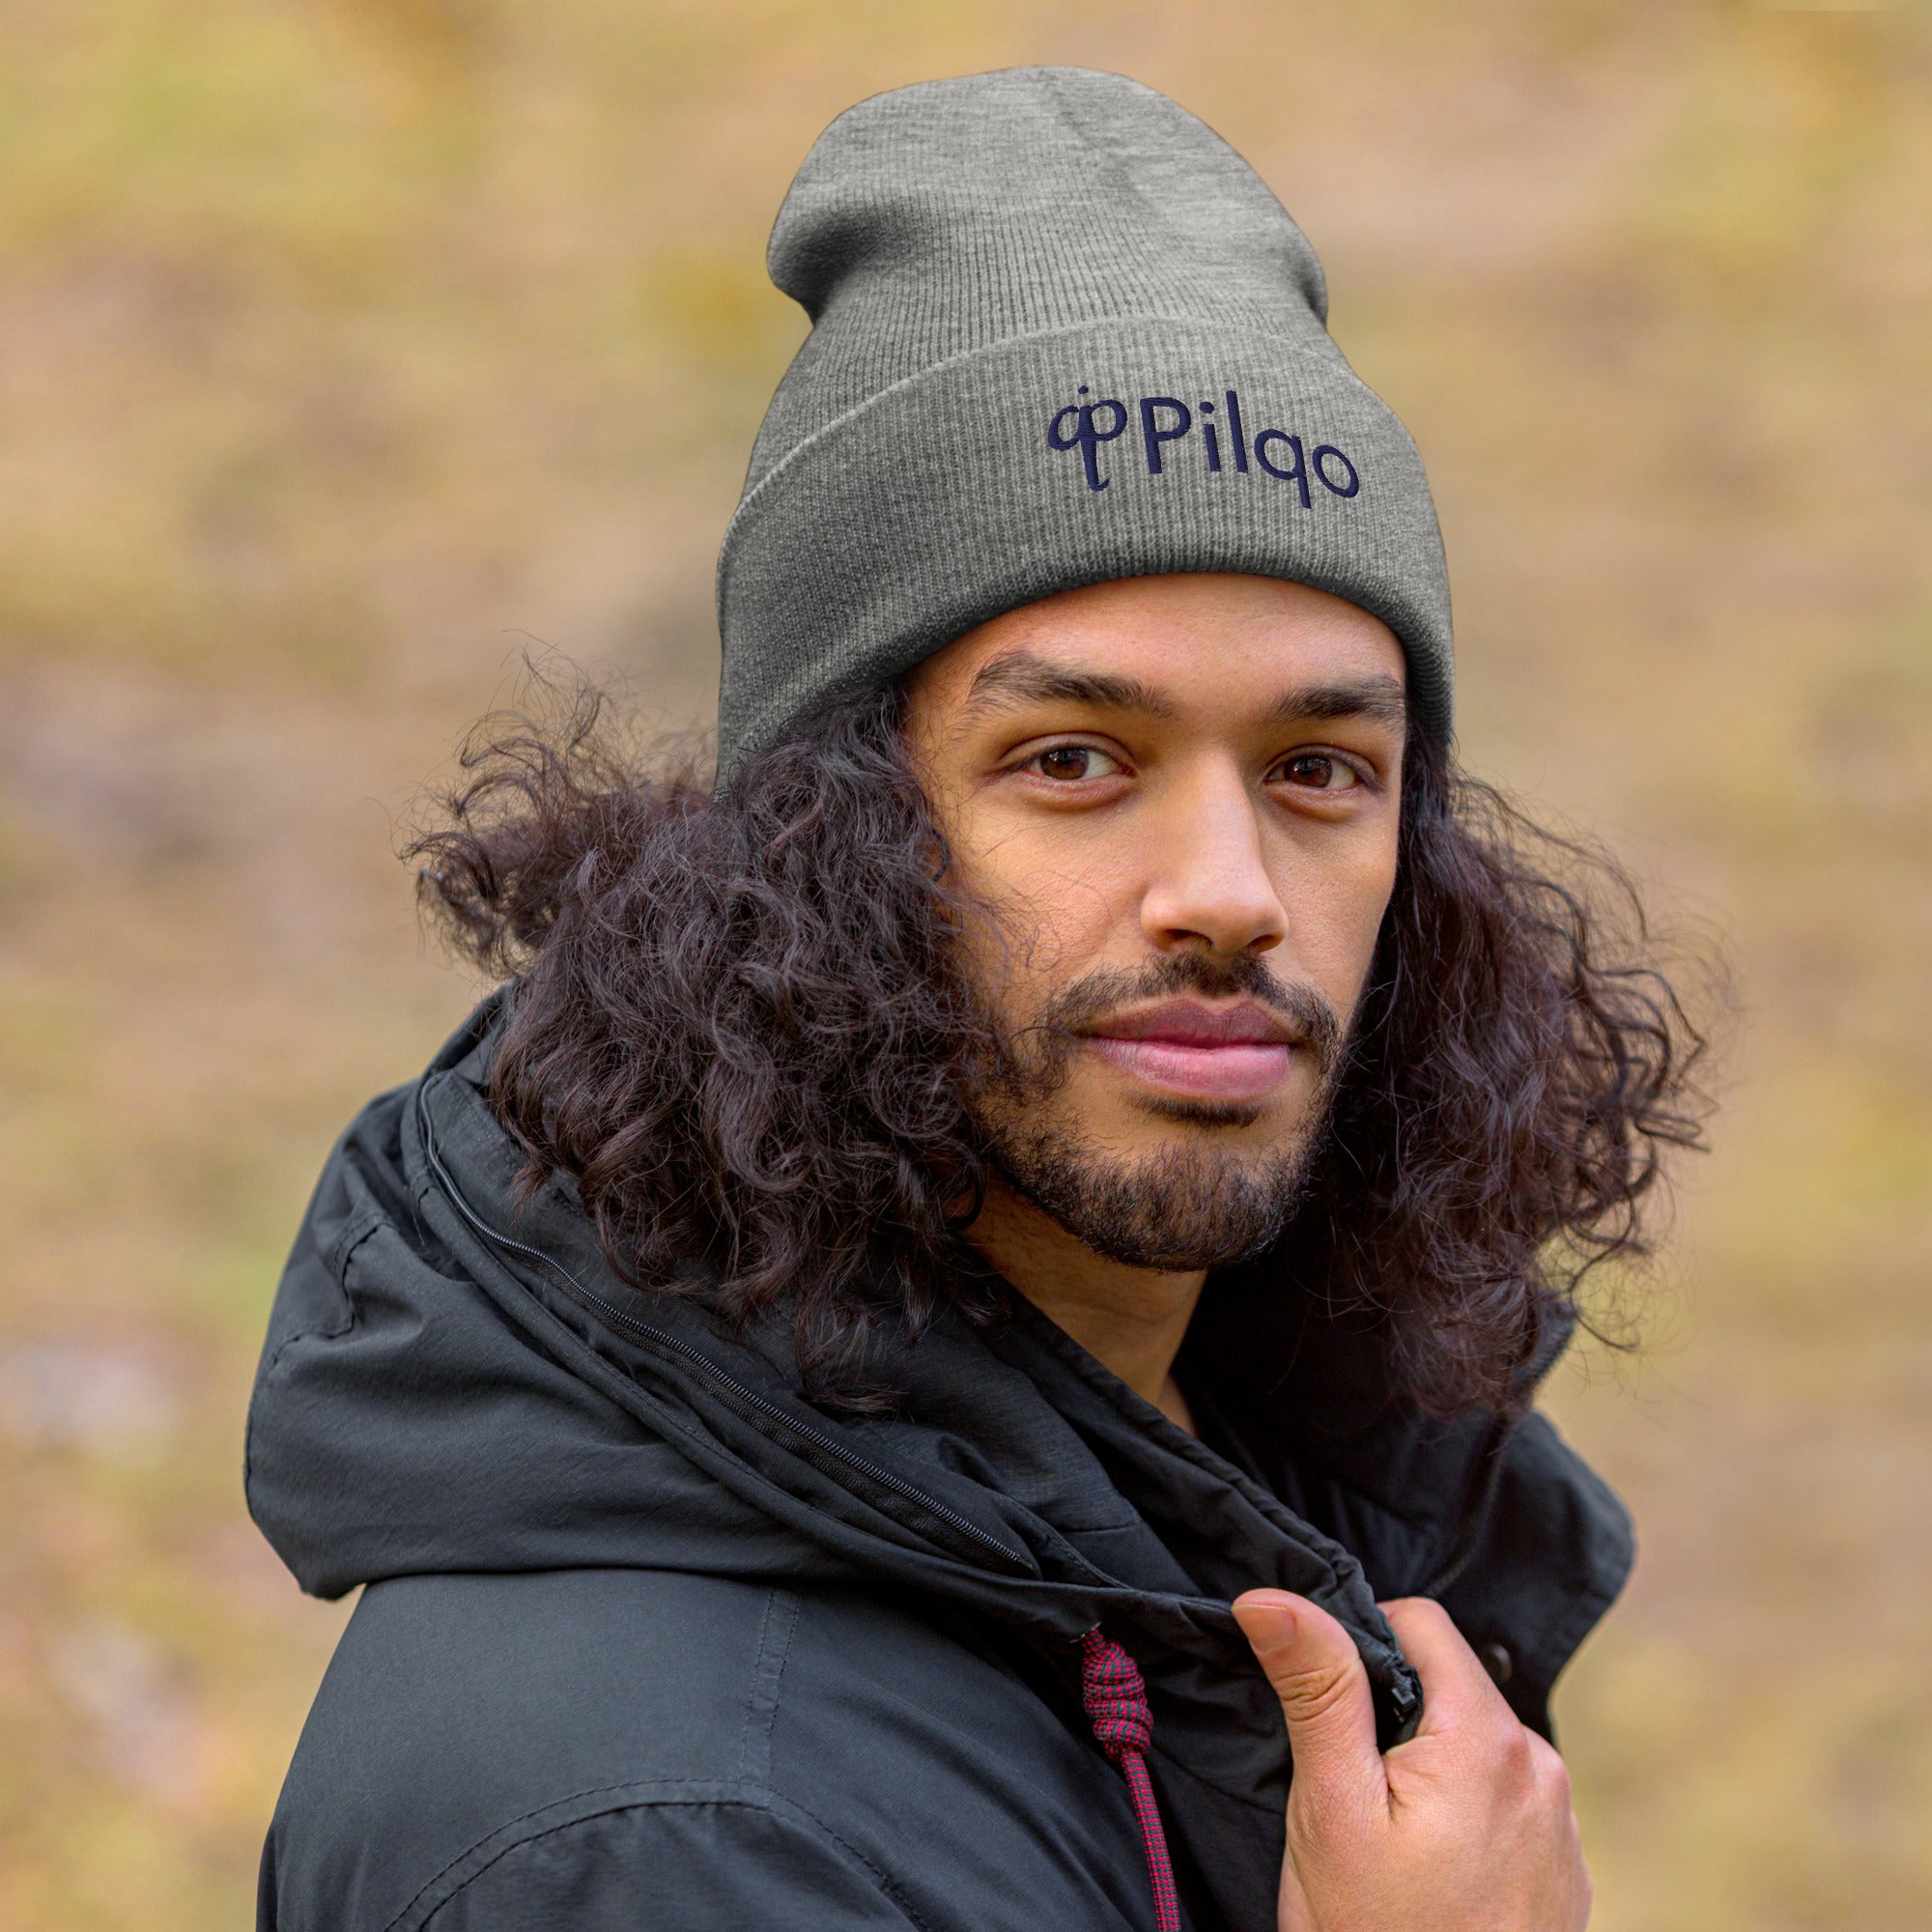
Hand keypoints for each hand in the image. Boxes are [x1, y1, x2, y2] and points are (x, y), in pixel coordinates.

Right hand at [1232, 1591, 1589, 1931]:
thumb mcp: (1330, 1808)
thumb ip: (1317, 1688)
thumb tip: (1271, 1595)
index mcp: (1489, 1739)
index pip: (1421, 1622)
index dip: (1359, 1643)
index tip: (1324, 1709)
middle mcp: (1543, 1769)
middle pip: (1450, 1684)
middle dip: (1392, 1714)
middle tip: (1347, 1792)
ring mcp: (1562, 1826)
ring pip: (1475, 1744)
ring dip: (1428, 1765)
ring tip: (1386, 1843)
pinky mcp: (1564, 1872)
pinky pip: (1504, 1802)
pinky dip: (1462, 1814)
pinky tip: (1428, 1876)